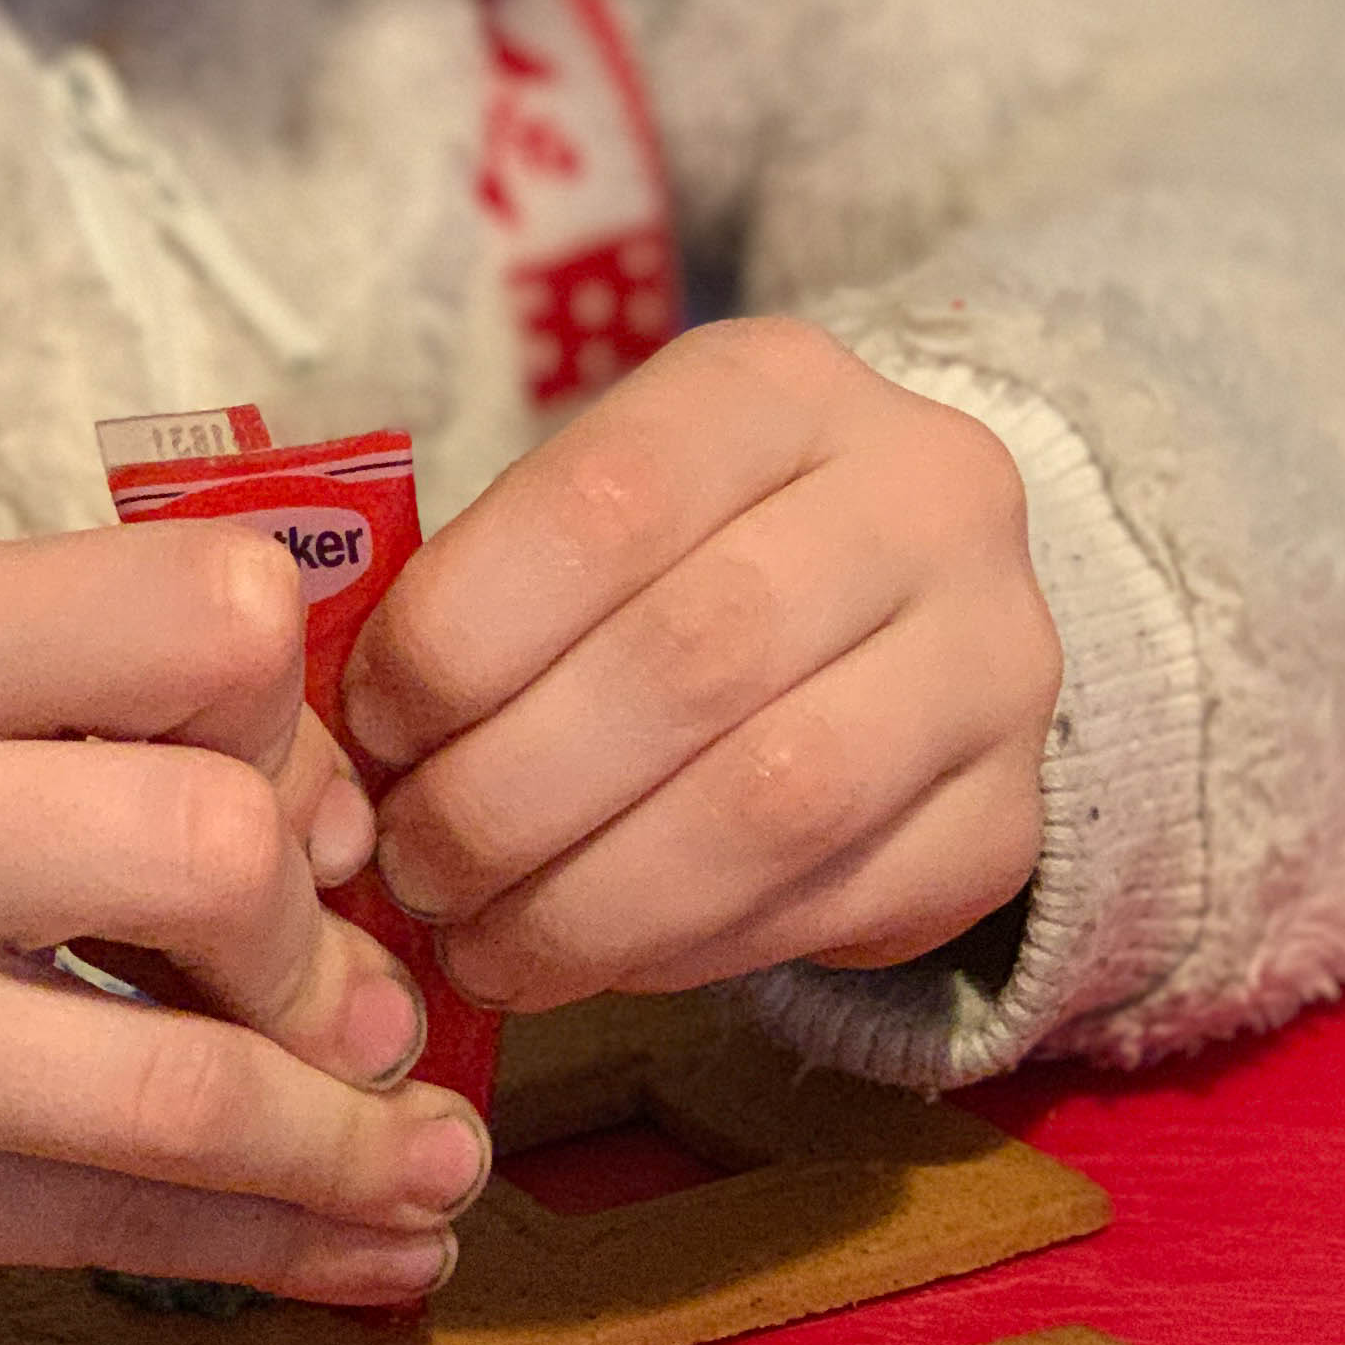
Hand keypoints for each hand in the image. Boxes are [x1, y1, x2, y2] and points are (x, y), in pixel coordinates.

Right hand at [0, 523, 490, 1304]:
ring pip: (185, 1092)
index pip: (208, 618)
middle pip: (212, 855)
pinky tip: (381, 1245)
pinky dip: (285, 1243)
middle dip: (319, 934)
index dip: (294, 709)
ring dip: (356, 1136)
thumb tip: (362, 847)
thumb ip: (115, 699)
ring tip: (436, 1154)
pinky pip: (112, 1230)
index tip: (291, 785)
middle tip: (339, 983)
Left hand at [345, 320, 1059, 1006]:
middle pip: (692, 660)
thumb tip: (336, 744)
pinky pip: (834, 904)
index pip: (609, 500)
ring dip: (591, 900)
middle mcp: (925, 499)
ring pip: (775, 803)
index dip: (463, 634)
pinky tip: (596, 958)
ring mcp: (994, 660)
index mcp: (784, 386)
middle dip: (511, 793)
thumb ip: (489, 586)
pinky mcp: (1008, 816)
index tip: (374, 726)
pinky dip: (685, 950)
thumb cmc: (689, 556)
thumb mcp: (602, 501)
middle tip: (410, 868)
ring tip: (480, 942)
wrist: (908, 606)